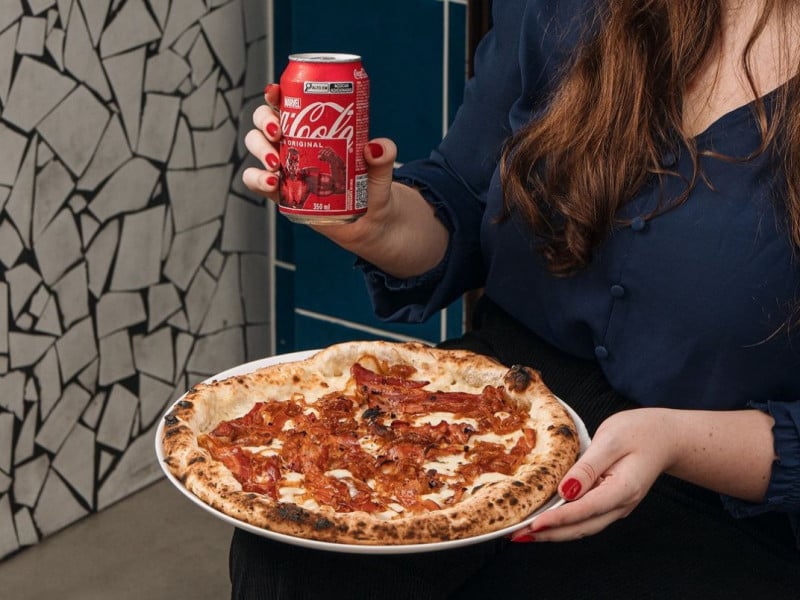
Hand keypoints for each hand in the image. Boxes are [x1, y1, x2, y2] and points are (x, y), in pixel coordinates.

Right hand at [241, 83, 398, 249]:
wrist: (367, 219)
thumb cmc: (370, 185)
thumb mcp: (380, 168)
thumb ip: (384, 155)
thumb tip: (375, 147)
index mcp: (311, 127)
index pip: (286, 103)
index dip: (274, 94)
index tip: (275, 92)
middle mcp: (292, 142)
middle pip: (264, 121)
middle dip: (264, 121)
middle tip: (278, 132)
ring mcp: (283, 166)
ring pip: (256, 147)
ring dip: (260, 149)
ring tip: (274, 162)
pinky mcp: (280, 192)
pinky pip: (256, 181)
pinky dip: (257, 179)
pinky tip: (272, 183)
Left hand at [511, 408, 678, 541]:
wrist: (665, 437)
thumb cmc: (640, 432)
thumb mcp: (612, 441)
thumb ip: (588, 467)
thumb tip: (565, 490)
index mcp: (623, 490)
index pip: (585, 510)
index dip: (558, 519)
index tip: (533, 525)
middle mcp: (620, 505)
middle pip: (581, 527)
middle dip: (549, 534)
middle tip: (517, 536)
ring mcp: (616, 507)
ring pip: (582, 527)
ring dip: (554, 532)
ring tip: (524, 533)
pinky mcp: (609, 502)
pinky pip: (585, 518)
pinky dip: (564, 523)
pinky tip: (545, 521)